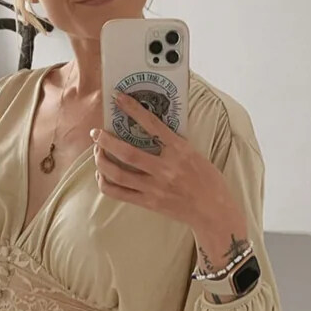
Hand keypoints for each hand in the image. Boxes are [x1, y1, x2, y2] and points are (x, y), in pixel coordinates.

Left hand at [91, 89, 232, 228]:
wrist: (214, 212)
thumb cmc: (208, 181)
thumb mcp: (195, 155)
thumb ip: (174, 144)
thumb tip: (152, 129)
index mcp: (180, 151)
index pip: (152, 124)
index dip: (133, 109)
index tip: (118, 98)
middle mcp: (165, 169)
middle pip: (126, 152)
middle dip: (105, 140)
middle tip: (96, 132)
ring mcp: (155, 187)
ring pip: (117, 173)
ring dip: (101, 160)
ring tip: (97, 152)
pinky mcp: (148, 203)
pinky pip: (118, 193)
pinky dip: (105, 183)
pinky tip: (102, 175)